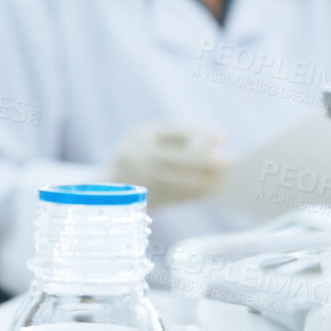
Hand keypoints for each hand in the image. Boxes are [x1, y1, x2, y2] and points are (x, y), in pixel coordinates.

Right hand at [108, 123, 225, 205]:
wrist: (105, 186)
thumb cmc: (138, 158)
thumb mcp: (149, 141)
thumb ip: (176, 142)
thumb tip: (211, 149)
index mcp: (140, 135)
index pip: (175, 132)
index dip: (201, 133)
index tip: (222, 138)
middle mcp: (136, 155)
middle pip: (175, 159)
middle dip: (203, 162)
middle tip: (225, 163)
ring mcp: (136, 178)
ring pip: (175, 182)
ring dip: (201, 183)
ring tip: (220, 182)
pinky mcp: (140, 197)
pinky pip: (171, 197)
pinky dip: (192, 195)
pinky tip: (206, 193)